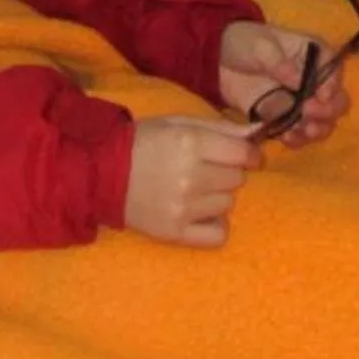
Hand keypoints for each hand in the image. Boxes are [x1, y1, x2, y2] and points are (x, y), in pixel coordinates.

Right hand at [123, 117, 262, 245]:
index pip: (242, 153)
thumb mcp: (178, 123)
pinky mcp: (175, 232)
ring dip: (217, 195)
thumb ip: (220, 127)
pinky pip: (217, 235)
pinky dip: (214, 225)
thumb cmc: (143, 142)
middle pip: (236, 179)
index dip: (249, 153)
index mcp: (190, 143)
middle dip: (227, 171)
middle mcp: (190, 176)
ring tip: (193, 188)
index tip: (245, 155)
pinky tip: (200, 213)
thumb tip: (256, 134)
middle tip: (205, 168)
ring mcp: (183, 208)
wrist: (102, 173)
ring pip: (227, 204)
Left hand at [218, 17, 350, 147]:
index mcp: (312, 54)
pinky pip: (297, 132)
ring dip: (317, 129)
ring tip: (304, 132)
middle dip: (328, 110)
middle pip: (335, 99)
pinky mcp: (282, 117)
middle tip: (309, 113)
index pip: (333, 68)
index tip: (322, 95)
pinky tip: (288, 138)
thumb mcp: (261, 46)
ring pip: (321, 120)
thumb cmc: (243, 42)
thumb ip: (280, 64)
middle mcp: (311, 79)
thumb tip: (299, 82)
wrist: (215, 60)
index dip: (332, 83)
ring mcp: (298, 100)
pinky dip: (297, 138)